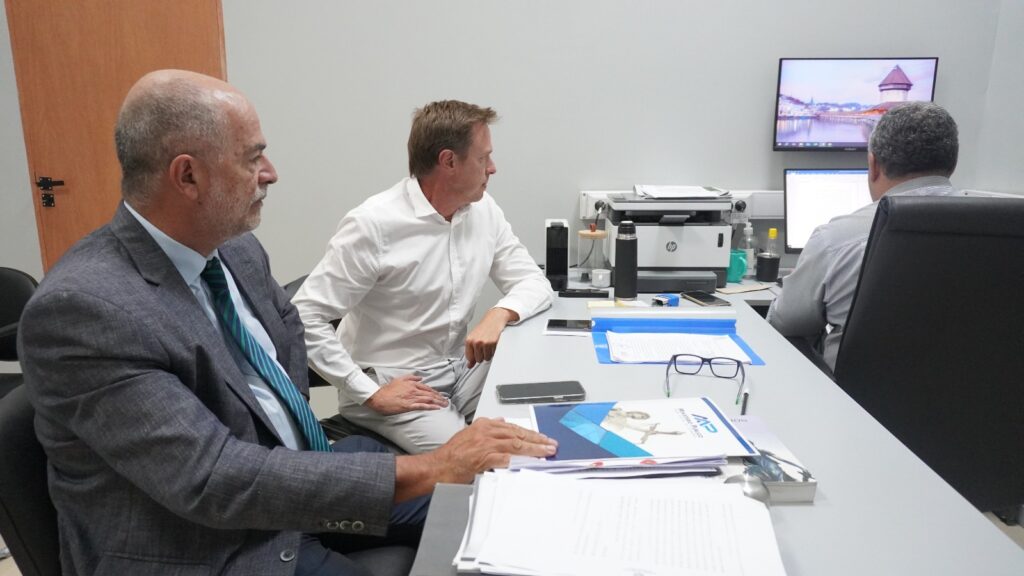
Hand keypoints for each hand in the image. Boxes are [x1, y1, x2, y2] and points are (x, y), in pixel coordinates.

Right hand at [364, 374, 448, 414]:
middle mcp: (414, 390)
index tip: (441, 396)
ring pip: (428, 400)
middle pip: (430, 394)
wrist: (379, 397)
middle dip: (439, 398)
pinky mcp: (408, 406)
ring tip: (444, 405)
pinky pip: (422, 406)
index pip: (427, 388)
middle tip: (446, 402)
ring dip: (438, 402)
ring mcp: (411, 398)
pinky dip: (431, 407)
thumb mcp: (399, 379)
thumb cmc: (388, 389)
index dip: (435, 392)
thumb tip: (420, 378)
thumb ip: (410, 377)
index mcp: (412, 384)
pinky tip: (437, 408)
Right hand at [430, 418, 557, 483]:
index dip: (529, 433)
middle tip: (550, 443)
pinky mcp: (485, 457)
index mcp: (484, 425)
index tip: (541, 437)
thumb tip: (501, 422)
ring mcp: (486, 444)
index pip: (512, 427)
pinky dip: (521, 459)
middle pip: (518, 434)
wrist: (438, 466)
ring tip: (547, 451)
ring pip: (517, 444)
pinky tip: (531, 461)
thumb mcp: (470, 433)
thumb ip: (487, 428)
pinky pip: (508, 458)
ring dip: (534, 448)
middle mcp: (486, 431)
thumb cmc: (452, 454)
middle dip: (536, 439)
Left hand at [465, 307, 518, 367]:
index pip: (469, 358)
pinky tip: (492, 344)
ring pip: (485, 358)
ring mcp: (483, 343)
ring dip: (488, 354)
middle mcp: (475, 342)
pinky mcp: (492, 343)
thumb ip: (471, 352)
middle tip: (484, 347)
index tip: (476, 354)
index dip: (474, 357)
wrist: (494, 319)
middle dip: (482, 355)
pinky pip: (492, 355)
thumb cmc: (484, 327)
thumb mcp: (474, 338)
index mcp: (468, 340)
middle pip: (478, 359)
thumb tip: (469, 365)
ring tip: (488, 345)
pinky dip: (493, 351)